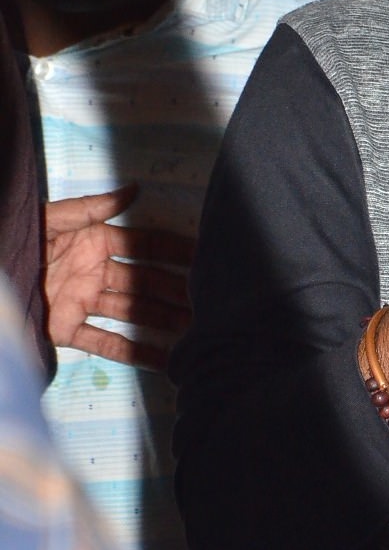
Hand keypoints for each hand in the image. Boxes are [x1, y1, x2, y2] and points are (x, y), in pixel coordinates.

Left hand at [44, 189, 194, 372]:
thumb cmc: (19, 239)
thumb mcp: (52, 218)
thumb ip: (92, 208)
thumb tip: (136, 190)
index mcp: (94, 240)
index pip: (145, 246)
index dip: (174, 252)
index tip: (205, 259)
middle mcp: (94, 271)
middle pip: (145, 283)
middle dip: (177, 293)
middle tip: (208, 303)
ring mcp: (82, 301)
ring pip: (131, 313)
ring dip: (162, 322)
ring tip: (194, 333)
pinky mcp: (65, 329)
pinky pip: (103, 342)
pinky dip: (132, 351)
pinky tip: (161, 360)